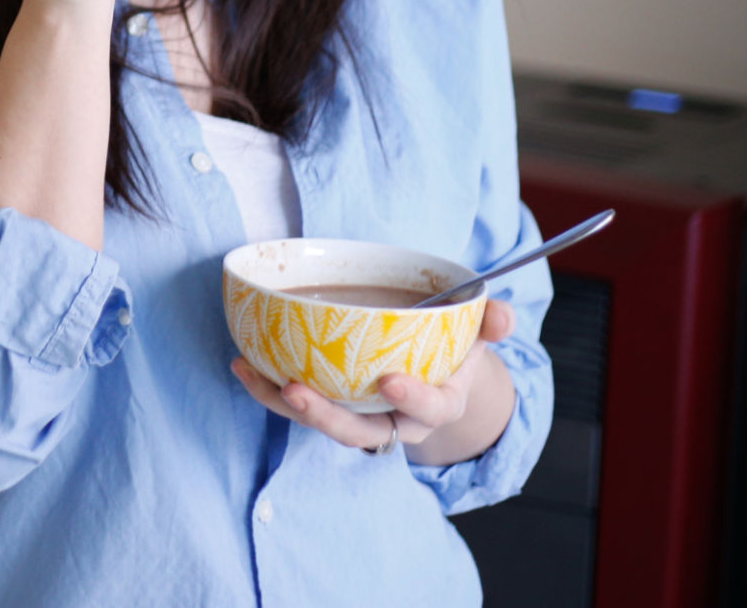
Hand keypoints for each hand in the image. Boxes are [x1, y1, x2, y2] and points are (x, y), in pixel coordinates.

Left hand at [229, 299, 516, 453]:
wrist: (435, 376)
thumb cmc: (452, 349)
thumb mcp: (477, 336)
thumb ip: (490, 323)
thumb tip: (503, 315)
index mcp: (439, 402)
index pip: (430, 409)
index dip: (413, 398)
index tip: (391, 380)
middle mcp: (397, 421)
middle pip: (363, 432)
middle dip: (329, 418)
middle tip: (298, 392)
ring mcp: (362, 419)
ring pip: (324, 424)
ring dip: (286, 405)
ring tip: (258, 377)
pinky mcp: (333, 410)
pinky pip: (298, 407)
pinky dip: (267, 390)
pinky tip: (243, 364)